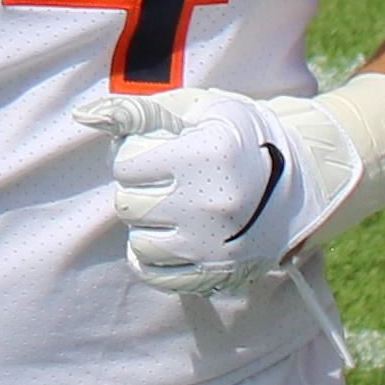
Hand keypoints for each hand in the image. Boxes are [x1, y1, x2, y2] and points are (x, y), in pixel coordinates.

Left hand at [74, 87, 360, 295]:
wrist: (301, 179)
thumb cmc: (239, 134)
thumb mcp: (195, 108)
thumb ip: (137, 111)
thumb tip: (82, 116)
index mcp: (205, 157)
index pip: (127, 165)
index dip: (135, 156)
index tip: (156, 153)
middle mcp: (210, 205)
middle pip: (128, 206)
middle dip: (137, 191)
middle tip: (161, 182)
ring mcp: (215, 245)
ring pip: (140, 243)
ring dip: (146, 225)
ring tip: (170, 209)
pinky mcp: (218, 274)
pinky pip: (158, 277)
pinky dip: (153, 258)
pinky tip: (167, 238)